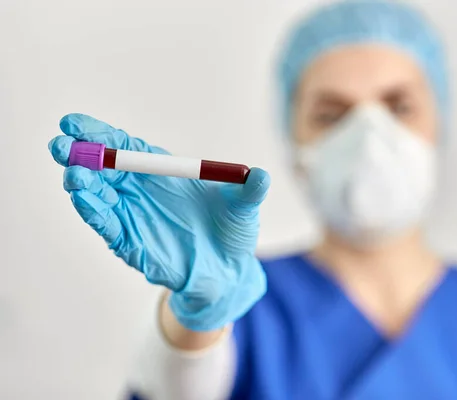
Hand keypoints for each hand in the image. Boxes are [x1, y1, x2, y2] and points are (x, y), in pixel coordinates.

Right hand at [49, 113, 269, 330]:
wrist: (229, 270)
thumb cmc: (233, 231)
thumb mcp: (244, 208)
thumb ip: (249, 192)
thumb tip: (262, 175)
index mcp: (163, 172)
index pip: (125, 147)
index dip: (100, 134)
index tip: (73, 123)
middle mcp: (141, 191)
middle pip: (103, 168)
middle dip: (81, 156)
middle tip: (62, 146)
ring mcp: (133, 216)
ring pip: (99, 197)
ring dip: (83, 185)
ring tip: (74, 174)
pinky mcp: (132, 243)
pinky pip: (108, 226)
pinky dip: (95, 213)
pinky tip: (82, 200)